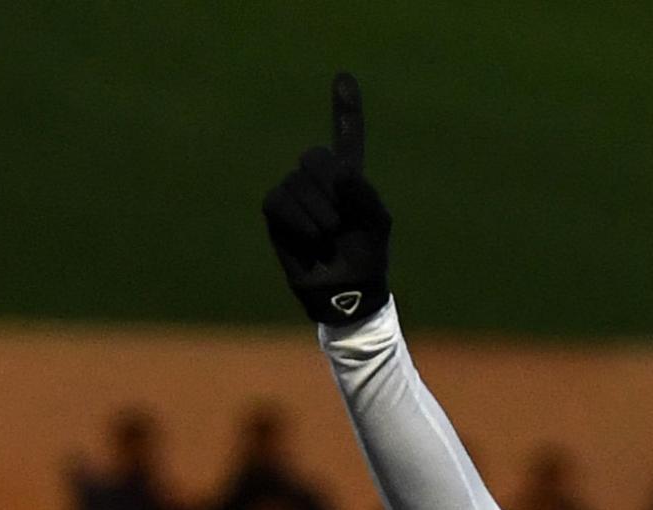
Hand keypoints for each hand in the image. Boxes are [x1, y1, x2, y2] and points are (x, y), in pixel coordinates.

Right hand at [262, 72, 392, 326]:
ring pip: (299, 183)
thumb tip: (340, 174)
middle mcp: (319, 178)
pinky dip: (299, 221)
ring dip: (319, 215)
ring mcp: (295, 192)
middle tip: (341, 223)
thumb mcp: (376, 222)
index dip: (345, 109)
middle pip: (315, 157)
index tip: (344, 77)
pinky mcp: (276, 210)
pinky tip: (311, 239)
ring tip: (328, 238)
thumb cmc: (366, 255)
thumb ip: (364, 193)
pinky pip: (280, 200)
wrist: (347, 289)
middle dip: (331, 189)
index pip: (346, 136)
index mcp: (348, 176)